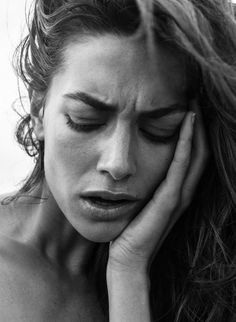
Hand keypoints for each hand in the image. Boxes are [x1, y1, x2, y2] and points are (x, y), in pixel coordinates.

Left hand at [107, 103, 208, 273]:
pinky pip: (180, 167)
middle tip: (196, 97)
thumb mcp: (141, 199)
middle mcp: (183, 190)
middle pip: (201, 150)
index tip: (188, 105)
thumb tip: (137, 158)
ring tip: (195, 103)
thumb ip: (147, 182)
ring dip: (197, 129)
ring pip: (197, 155)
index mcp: (177, 190)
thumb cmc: (131, 228)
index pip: (194, 154)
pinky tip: (187, 124)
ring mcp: (178, 195)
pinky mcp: (169, 201)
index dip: (195, 130)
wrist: (127, 257)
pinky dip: (186, 144)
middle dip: (200, 124)